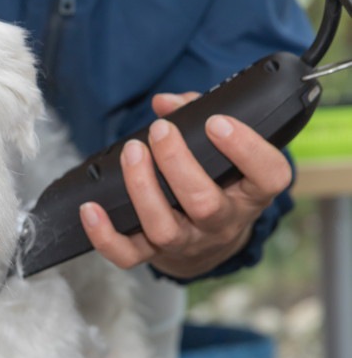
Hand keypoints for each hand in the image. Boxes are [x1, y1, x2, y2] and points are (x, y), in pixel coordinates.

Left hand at [78, 92, 292, 278]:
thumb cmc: (216, 180)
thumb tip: (164, 102)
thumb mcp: (223, 150)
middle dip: (178, 163)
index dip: (247, 150)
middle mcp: (222, 223)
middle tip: (160, 130)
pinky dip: (104, 235)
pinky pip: (127, 255)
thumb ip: (199, 116)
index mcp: (251, 193)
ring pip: (164, 228)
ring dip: (143, 189)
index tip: (217, 122)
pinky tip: (90, 209)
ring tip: (131, 152)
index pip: (269, 176)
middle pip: (204, 204)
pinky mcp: (154, 255)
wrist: (208, 242)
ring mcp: (187, 242)